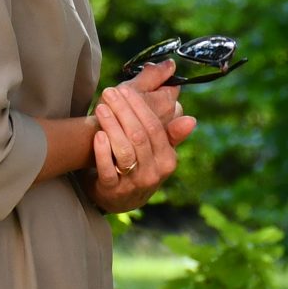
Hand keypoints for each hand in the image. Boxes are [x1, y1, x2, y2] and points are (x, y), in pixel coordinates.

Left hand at [87, 66, 197, 211]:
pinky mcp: (112, 191)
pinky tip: (96, 134)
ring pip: (124, 150)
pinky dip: (102, 151)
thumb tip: (191, 119)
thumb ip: (171, 133)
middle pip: (139, 136)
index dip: (139, 107)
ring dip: (112, 126)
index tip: (125, 89)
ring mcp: (133, 183)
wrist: (121, 199)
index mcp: (167, 159)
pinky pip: (107, 169)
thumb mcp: (158, 152)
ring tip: (100, 107)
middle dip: (123, 111)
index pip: (155, 128)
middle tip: (110, 92)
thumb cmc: (141, 166)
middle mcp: (153, 173)